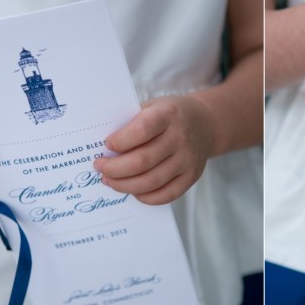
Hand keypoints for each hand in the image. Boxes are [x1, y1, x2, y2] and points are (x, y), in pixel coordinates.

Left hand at [94, 95, 215, 205]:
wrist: (204, 124)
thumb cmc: (169, 115)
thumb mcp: (152, 107)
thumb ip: (132, 122)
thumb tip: (102, 147)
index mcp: (168, 115)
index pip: (142, 131)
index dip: (120, 141)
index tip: (106, 144)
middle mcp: (181, 138)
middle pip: (143, 161)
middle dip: (114, 168)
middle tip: (100, 167)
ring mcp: (188, 160)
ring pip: (151, 182)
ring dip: (124, 185)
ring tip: (109, 180)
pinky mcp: (192, 177)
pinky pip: (166, 195)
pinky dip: (145, 196)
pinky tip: (133, 190)